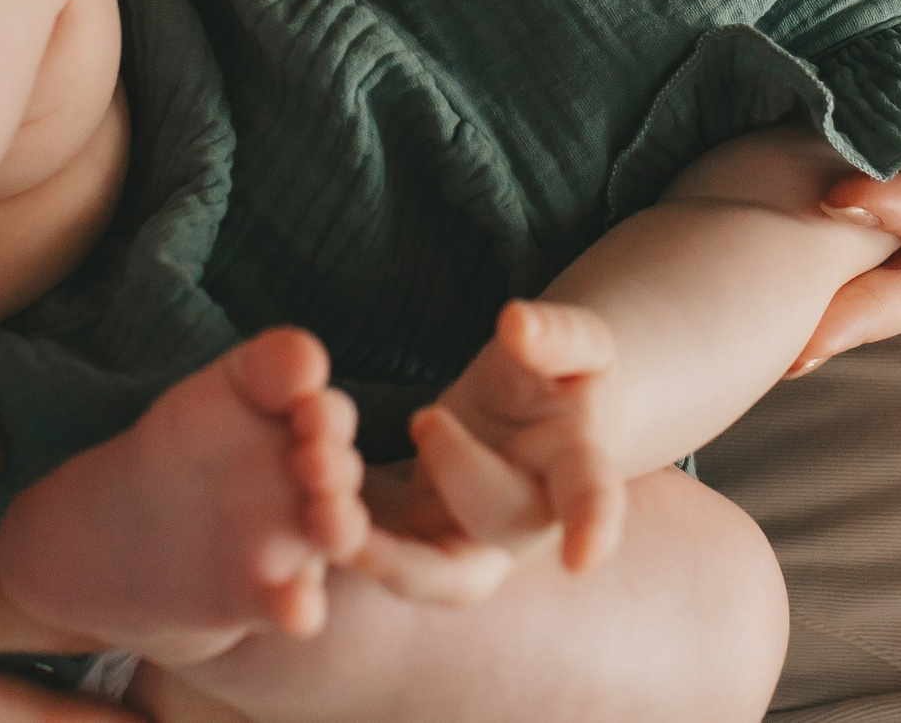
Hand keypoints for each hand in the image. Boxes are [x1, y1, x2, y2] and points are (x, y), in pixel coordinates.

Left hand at [347, 301, 625, 606]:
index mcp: (578, 465)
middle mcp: (527, 522)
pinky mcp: (420, 546)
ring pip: (432, 574)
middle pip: (498, 526)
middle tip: (427, 418)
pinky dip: (346, 541)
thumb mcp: (575, 341)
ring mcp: (473, 544)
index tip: (582, 560)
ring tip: (331, 513)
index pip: (592, 495)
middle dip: (461, 479)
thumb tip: (516, 325)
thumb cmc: (559, 375)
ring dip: (381, 553)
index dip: (593, 526)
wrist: (529, 415)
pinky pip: (384, 559)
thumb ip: (556, 333)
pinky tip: (307, 507)